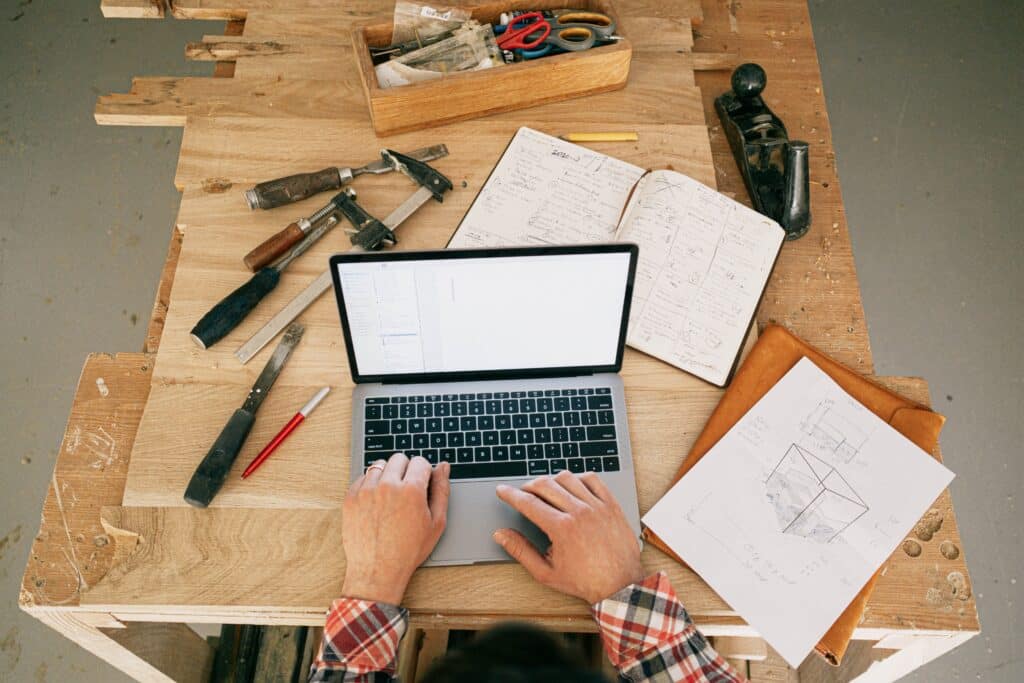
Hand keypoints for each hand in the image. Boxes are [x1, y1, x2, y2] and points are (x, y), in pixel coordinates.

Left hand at [342, 453, 449, 603]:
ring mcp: (366, 491)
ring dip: (387, 475)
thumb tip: (443, 467)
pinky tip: (377, 501)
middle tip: (407, 489)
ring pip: (379, 465)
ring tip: (391, 495)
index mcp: (411, 490)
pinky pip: (362, 478)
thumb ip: (442, 490)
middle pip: (399, 459)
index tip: (421, 483)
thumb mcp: (436, 523)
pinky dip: (370, 484)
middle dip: (406, 470)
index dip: (424, 472)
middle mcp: (387, 486)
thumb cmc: (408, 551)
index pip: (420, 462)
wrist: (377, 571)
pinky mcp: (351, 498)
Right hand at [494, 471, 644, 603]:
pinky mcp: (611, 505)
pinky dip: (578, 478)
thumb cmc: (585, 581)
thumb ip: (521, 551)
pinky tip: (572, 486)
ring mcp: (597, 506)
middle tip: (523, 493)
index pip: (528, 502)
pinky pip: (592, 479)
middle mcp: (579, 512)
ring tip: (546, 490)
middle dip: (528, 486)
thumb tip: (502, 535)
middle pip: (545, 485)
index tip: (502, 490)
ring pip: (567, 477)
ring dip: (551, 480)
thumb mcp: (546, 572)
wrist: (620, 585)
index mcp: (562, 528)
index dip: (510, 494)